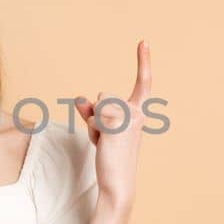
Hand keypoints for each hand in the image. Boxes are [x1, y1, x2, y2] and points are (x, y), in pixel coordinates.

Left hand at [73, 40, 151, 209]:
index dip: (143, 62)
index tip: (143, 41)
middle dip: (97, 114)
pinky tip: (102, 144)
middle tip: (106, 137)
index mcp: (139, 112)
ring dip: (93, 123)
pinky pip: (93, 117)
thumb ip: (92, 111)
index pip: (143, 83)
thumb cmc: (111, 156)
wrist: (116, 182)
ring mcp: (129, 119)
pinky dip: (92, 130)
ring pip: (97, 105)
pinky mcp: (116, 125)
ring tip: (104, 141)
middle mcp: (138, 113)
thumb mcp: (101, 129)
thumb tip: (80, 98)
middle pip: (105, 96)